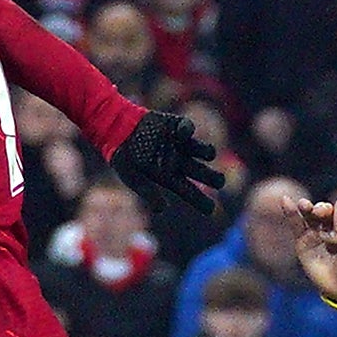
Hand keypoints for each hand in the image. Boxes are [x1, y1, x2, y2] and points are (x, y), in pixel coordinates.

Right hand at [107, 109, 224, 218]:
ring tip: (208, 154)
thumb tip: (161, 210)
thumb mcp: (131, 177)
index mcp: (170, 177)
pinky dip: (187, 130)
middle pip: (204, 173)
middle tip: (219, 182)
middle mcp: (180, 161)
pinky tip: (180, 134)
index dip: (202, 202)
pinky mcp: (177, 126)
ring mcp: (181, 144)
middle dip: (214, 178)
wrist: (116, 129)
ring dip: (208, 152)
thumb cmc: (124, 156)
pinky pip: (188, 128)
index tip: (210, 210)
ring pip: (205, 151)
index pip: (191, 192)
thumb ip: (147, 192)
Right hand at [279, 187, 336, 303]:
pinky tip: (285, 201)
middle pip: (326, 208)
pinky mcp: (303, 241)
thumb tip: (333, 226)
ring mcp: (317, 232)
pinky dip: (291, 213)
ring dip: (306, 207)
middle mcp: (332, 223)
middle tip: (320, 213)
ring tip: (304, 205)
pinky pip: (296, 225)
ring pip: (310, 214)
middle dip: (322, 209)